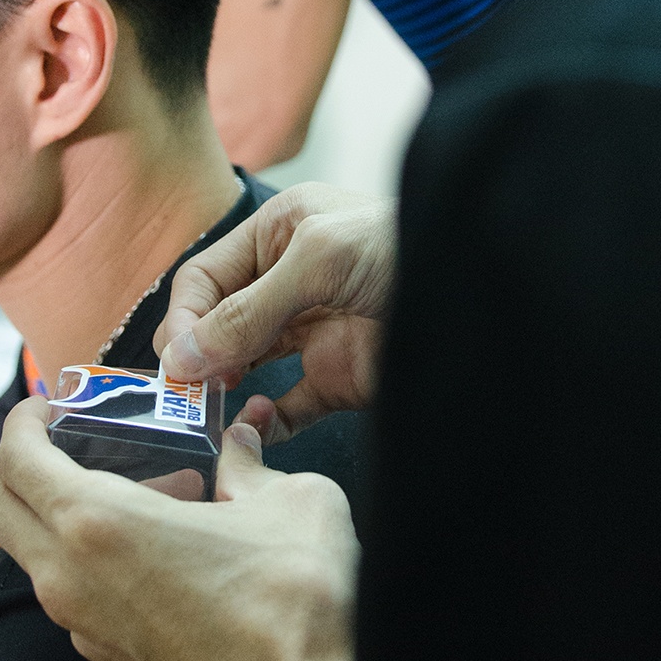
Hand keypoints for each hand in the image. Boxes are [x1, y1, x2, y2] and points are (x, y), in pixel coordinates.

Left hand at [0, 399, 358, 660]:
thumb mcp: (291, 502)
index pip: (16, 459)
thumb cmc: (298, 604)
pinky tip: (172, 547)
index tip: (50, 403)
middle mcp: (71, 579)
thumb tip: (242, 445)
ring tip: (162, 490)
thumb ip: (252, 464)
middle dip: (18, 460)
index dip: (24, 420)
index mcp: (99, 525)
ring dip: (70, 510)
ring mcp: (85, 628)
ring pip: (36, 552)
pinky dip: (97, 556)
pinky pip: (74, 591)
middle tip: (72, 436)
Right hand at [156, 184, 395, 439]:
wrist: (485, 291)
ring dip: (222, 391)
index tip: (176, 363)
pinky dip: (262, 422)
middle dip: (197, 357)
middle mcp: (288, 281)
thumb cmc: (405, 248)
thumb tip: (183, 355)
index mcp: (279, 234)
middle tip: (184, 395)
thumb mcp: (319, 260)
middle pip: (219, 324)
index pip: (206, 279)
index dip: (185, 319)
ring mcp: (312, 332)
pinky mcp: (336, 379)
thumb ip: (249, 308)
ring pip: (244, 367)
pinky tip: (252, 426)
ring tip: (208, 413)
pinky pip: (284, 408)